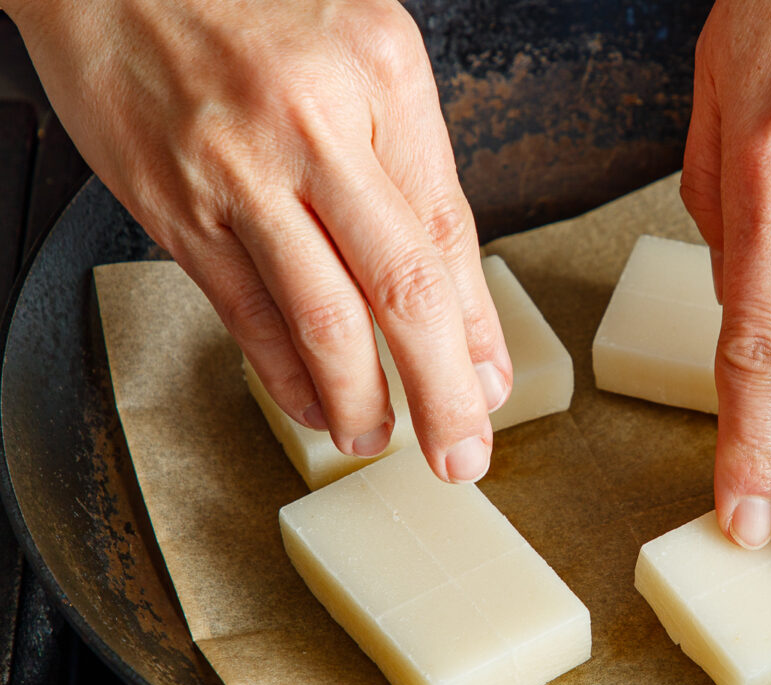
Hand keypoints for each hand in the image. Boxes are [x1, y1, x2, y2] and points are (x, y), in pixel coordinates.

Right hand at [8, 0, 510, 481]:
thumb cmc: (253, 4)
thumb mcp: (365, 52)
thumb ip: (410, 160)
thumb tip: (448, 287)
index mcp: (384, 75)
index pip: (449, 234)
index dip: (478, 328)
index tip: (493, 384)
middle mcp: (316, 126)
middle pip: (401, 289)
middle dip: (443, 391)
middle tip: (461, 452)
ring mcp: (239, 172)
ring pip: (320, 318)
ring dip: (359, 398)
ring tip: (379, 438)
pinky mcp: (174, 207)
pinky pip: (243, 313)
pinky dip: (282, 374)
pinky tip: (311, 404)